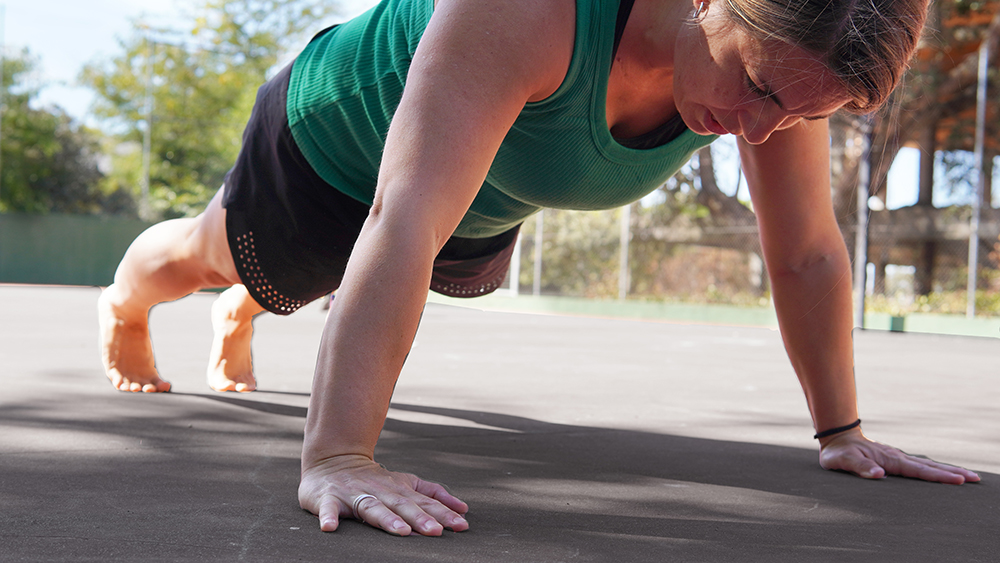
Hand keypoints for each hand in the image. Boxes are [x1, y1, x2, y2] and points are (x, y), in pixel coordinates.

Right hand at [298, 454, 469, 535]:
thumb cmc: (375, 479)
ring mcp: (354, 494)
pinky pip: (328, 508)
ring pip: (372, 507)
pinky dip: (329, 517)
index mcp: (399, 489)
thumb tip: (463, 509)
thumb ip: (433, 494)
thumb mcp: (407, 483)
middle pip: (402, 505)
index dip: (443, 513)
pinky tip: (330, 528)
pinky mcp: (328, 498)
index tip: (461, 525)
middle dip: (420, 518)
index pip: (424, 503)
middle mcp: (380, 491)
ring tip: (401, 532)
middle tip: (436, 531)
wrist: (332, 461)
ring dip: (387, 519)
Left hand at [818, 429, 980, 483]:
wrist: (837, 437)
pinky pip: (919, 466)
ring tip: (968, 477)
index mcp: (889, 459)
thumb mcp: (843, 460)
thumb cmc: (838, 452)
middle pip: (929, 466)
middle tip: (975, 479)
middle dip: (952, 473)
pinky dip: (934, 470)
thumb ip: (859, 467)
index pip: (918, 470)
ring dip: (947, 471)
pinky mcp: (896, 460)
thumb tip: (878, 475)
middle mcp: (898, 457)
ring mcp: (898, 458)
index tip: (958, 481)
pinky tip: (944, 474)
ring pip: (927, 465)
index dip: (938, 476)